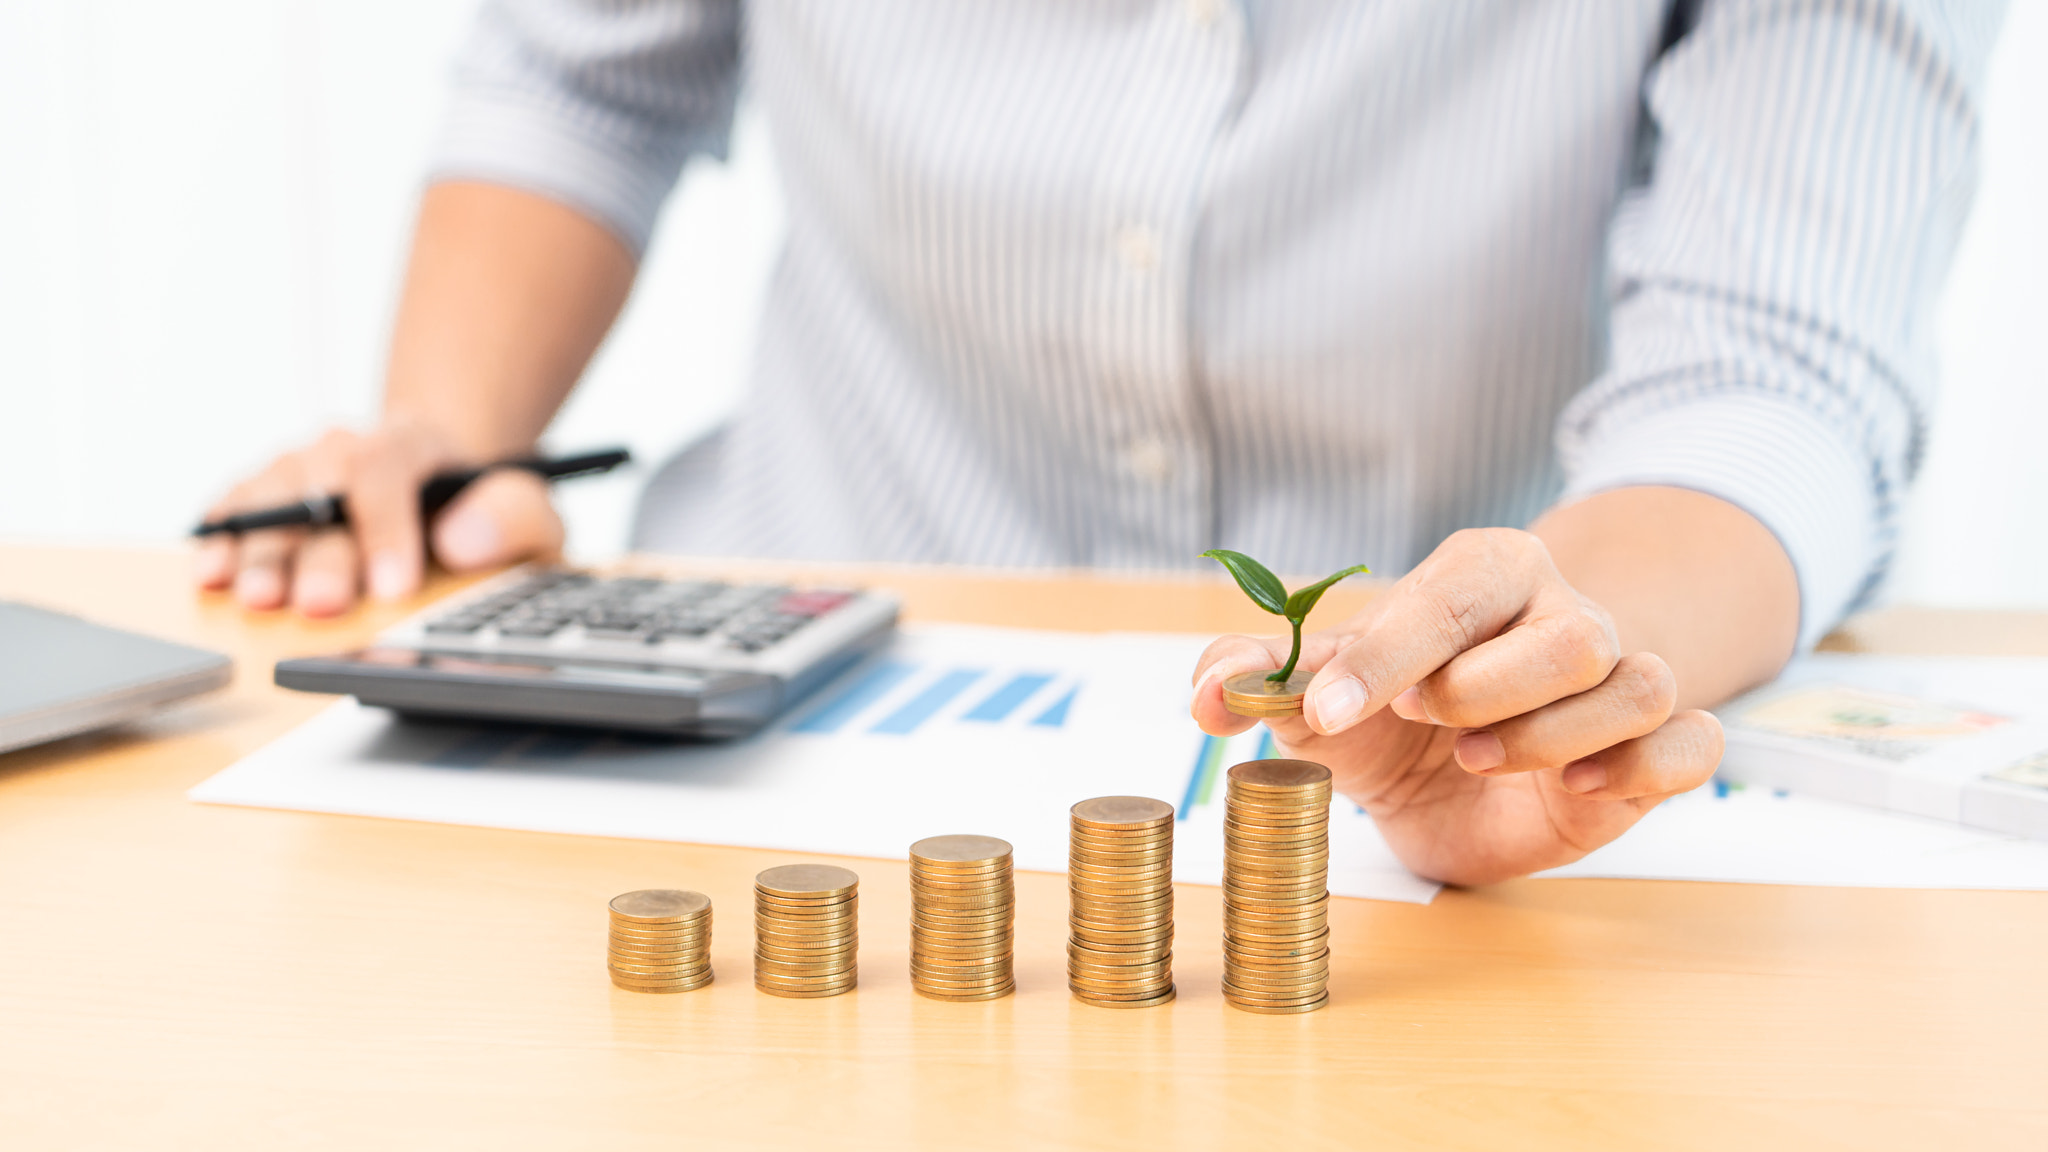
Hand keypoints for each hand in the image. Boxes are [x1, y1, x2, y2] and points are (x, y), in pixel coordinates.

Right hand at [192, 422, 564, 615]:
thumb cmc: (480, 506)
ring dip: (261, 553)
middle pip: (320, 490)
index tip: (393, 587)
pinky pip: (231, 509)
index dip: (386, 529)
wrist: (440, 479)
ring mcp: (296, 467)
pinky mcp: (263, 495)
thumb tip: (460, 540)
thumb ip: (511, 517)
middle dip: (319, 555)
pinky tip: (212, 575)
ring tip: (258, 599)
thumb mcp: (526, 510)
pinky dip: (220, 541)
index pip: (386, 471)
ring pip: (268, 500)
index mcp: (409, 443)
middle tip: (322, 605)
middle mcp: (342, 446)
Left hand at [1191, 528, 1723, 885]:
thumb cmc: (1389, 715)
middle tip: (1424, 725)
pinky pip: (1692, 744)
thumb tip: (1203, 696)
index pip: (1451, 593)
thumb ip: (1256, 681)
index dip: (1389, 653)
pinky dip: (1644, 767)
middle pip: (1568, 635)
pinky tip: (1578, 789)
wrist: (1452, 781)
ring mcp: (1620, 679)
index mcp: (1483, 575)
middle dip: (1484, 690)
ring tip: (1478, 762)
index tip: (1325, 712)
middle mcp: (1564, 615)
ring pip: (1632, 686)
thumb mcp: (1317, 698)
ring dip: (1550, 737)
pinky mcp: (1654, 751)